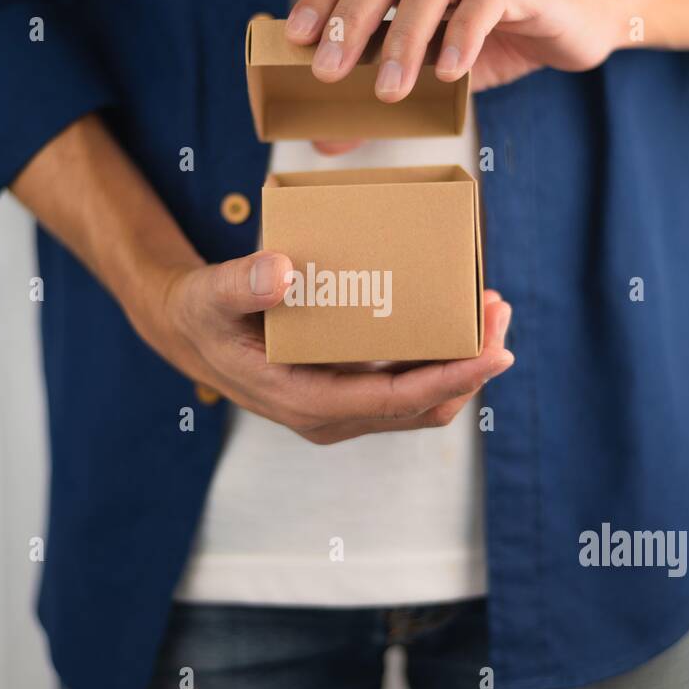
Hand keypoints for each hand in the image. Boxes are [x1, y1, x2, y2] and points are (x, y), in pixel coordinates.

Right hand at [160, 250, 513, 444]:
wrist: (189, 333)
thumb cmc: (201, 314)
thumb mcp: (209, 294)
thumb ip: (240, 285)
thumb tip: (280, 271)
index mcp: (304, 401)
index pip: (395, 399)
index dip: (451, 377)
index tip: (493, 352)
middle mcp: (330, 416)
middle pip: (422, 405)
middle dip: (471, 365)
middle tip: (499, 312)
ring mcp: (342, 409)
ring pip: (421, 402)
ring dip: (463, 364)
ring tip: (491, 310)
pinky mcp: (349, 393)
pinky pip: (407, 387)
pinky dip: (440, 358)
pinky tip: (457, 318)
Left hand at [284, 0, 628, 102]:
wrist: (584, 19)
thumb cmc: (503, 39)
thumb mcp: (437, 74)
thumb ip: (387, 101)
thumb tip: (327, 142)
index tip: (294, 38)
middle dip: (352, 20)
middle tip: (327, 72)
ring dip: (404, 37)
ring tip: (390, 91)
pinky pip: (489, 1)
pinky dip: (463, 35)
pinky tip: (448, 73)